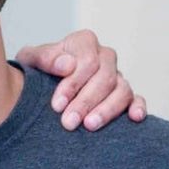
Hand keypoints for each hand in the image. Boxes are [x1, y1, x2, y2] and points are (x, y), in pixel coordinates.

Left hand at [14, 30, 147, 130]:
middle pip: (105, 77)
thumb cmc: (36, 71)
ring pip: (122, 90)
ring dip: (107, 109)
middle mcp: (104, 57)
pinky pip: (137, 98)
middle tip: (69, 123)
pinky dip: (138, 107)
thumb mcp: (30, 60)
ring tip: (89, 126)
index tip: (57, 105)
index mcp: (84, 42)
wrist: (40, 86)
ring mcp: (117, 76)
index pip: (88, 61)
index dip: (73, 84)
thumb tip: (66, 65)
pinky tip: (134, 118)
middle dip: (86, 102)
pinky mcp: (125, 95)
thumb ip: (44, 59)